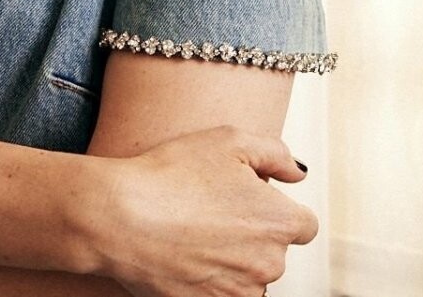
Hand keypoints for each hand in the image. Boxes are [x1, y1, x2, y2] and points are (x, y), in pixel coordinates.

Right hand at [88, 125, 317, 296]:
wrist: (118, 217)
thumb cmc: (171, 175)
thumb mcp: (230, 141)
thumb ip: (276, 154)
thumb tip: (297, 174)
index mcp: (280, 221)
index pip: (304, 226)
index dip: (278, 210)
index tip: (251, 203)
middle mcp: (268, 263)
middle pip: (274, 253)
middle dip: (252, 235)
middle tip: (212, 212)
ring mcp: (238, 292)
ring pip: (248, 278)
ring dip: (232, 262)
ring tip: (195, 235)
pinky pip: (221, 295)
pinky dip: (209, 281)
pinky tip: (185, 256)